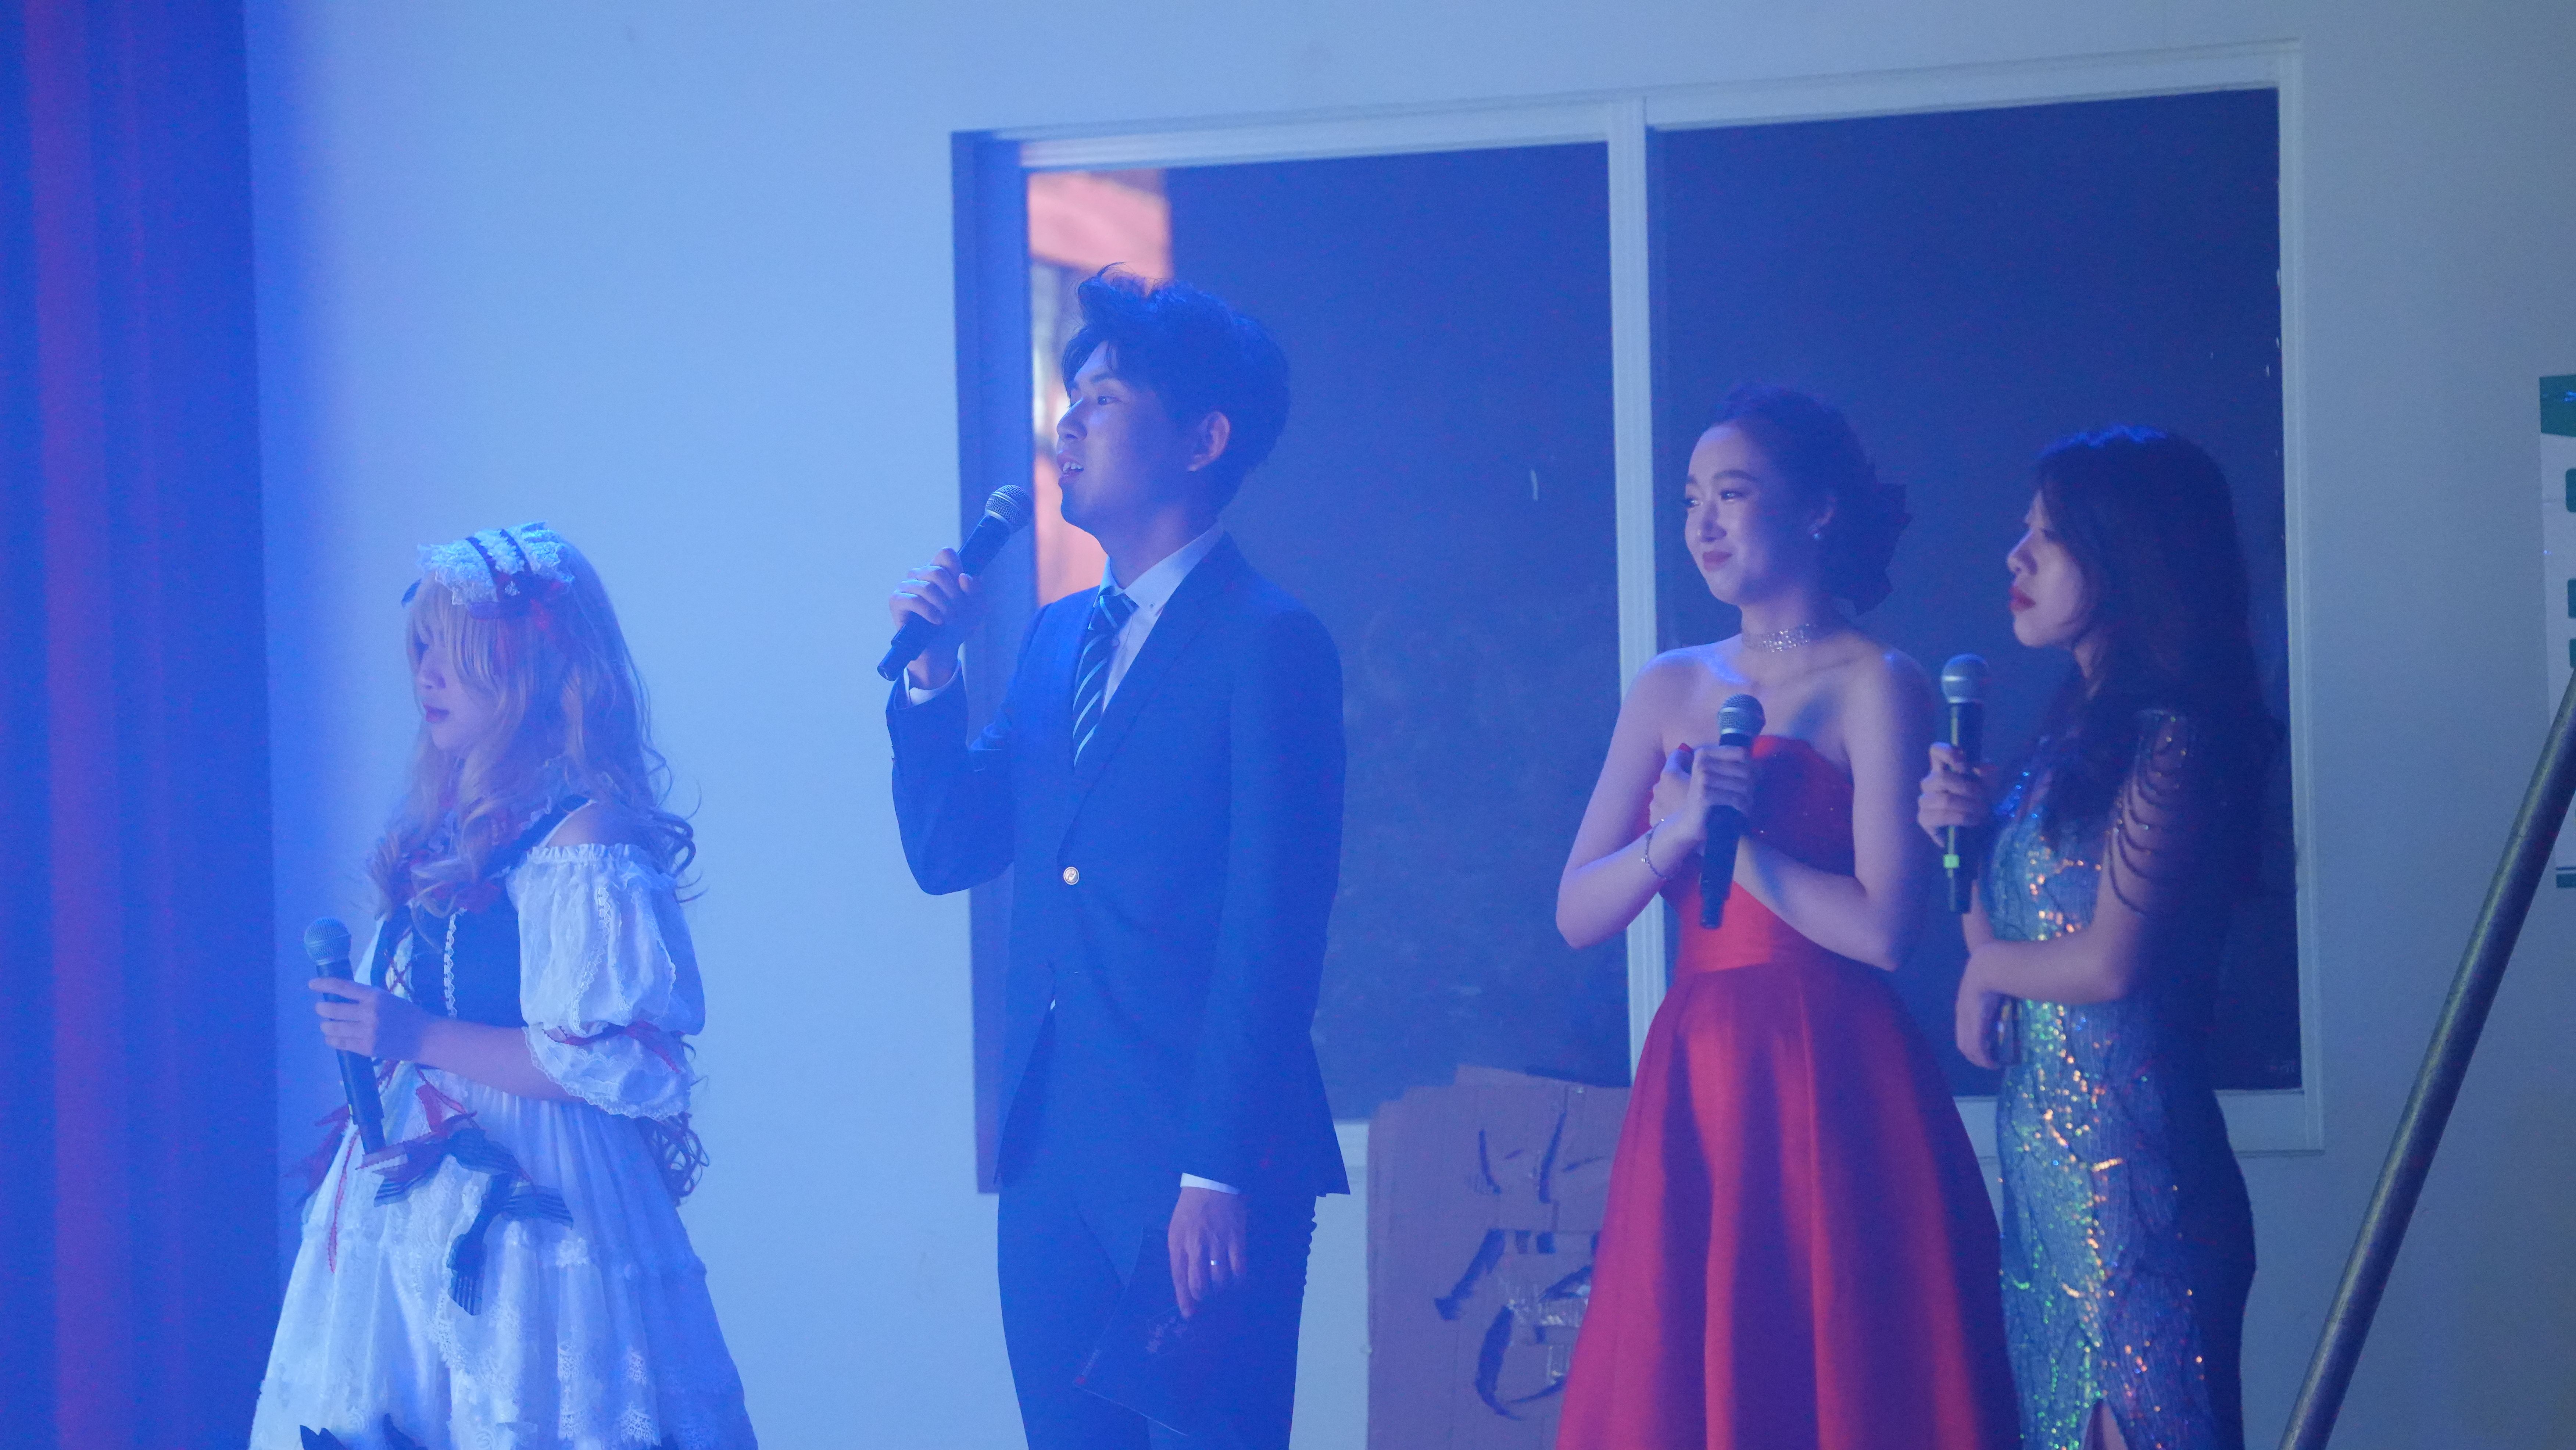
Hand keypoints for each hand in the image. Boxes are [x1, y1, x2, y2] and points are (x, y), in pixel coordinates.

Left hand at [312, 978, 429, 1060]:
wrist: (425, 1038)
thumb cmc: (407, 1015)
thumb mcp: (387, 999)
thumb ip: (365, 998)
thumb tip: (337, 996)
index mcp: (375, 996)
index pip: (343, 987)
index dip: (324, 984)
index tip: (312, 984)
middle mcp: (369, 1012)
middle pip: (333, 1009)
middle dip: (322, 1008)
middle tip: (321, 1009)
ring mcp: (367, 1031)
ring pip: (332, 1028)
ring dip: (326, 1026)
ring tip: (327, 1025)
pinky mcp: (366, 1048)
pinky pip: (339, 1043)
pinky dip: (332, 1040)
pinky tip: (333, 1038)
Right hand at [888, 548, 987, 689]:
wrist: (942, 649)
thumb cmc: (958, 625)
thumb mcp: (976, 608)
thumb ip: (976, 590)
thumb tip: (963, 576)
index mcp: (938, 569)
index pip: (945, 553)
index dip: (957, 569)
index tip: (963, 588)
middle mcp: (920, 574)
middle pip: (938, 572)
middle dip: (953, 595)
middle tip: (958, 612)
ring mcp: (906, 586)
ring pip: (927, 587)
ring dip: (943, 606)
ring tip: (949, 619)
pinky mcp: (896, 600)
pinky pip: (914, 600)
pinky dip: (930, 612)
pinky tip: (937, 621)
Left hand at [1167, 1186, 1247, 1318]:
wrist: (1213, 1181)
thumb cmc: (1191, 1207)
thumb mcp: (1177, 1229)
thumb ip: (1180, 1254)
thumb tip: (1187, 1281)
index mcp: (1178, 1243)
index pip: (1179, 1279)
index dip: (1184, 1300)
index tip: (1190, 1315)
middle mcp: (1196, 1246)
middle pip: (1199, 1285)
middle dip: (1204, 1296)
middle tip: (1208, 1294)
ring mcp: (1217, 1243)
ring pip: (1219, 1280)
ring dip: (1220, 1288)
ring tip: (1221, 1284)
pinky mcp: (1236, 1239)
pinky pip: (1238, 1269)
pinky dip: (1238, 1280)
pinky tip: (1236, 1279)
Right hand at [1645, 741, 1755, 858]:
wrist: (1690, 819)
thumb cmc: (1708, 794)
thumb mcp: (1717, 774)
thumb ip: (1733, 764)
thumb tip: (1761, 765)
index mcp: (1704, 753)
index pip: (1741, 753)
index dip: (1753, 765)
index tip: (1755, 777)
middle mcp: (1701, 763)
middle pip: (1745, 770)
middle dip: (1753, 784)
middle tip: (1750, 794)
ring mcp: (1702, 779)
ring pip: (1743, 785)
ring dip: (1749, 797)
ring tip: (1747, 803)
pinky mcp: (1704, 796)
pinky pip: (1736, 799)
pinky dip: (1743, 807)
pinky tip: (1743, 811)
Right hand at [1918, 743, 1999, 844]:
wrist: (1978, 830)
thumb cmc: (1981, 802)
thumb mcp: (1990, 783)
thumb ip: (1988, 772)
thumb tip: (1981, 769)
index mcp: (1943, 768)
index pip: (1936, 751)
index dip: (1948, 754)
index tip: (1965, 766)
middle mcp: (1931, 782)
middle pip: (1941, 778)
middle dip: (1967, 789)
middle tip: (1984, 798)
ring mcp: (1925, 800)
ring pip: (1944, 799)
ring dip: (1967, 805)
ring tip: (1983, 812)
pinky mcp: (1924, 819)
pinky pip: (1940, 816)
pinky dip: (1961, 818)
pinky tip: (1973, 821)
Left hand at [1954, 955, 2006, 1069]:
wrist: (1988, 966)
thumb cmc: (1994, 969)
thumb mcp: (1994, 981)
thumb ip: (2001, 987)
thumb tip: (2015, 985)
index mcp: (1965, 1004)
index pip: (1963, 1028)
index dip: (1973, 1039)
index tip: (1986, 1045)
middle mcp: (1962, 1014)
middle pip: (1963, 1041)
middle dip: (1975, 1054)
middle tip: (1990, 1060)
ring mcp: (1967, 1020)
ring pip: (1968, 1047)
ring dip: (1980, 1059)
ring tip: (1992, 1064)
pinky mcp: (1975, 1025)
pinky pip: (1976, 1047)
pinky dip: (1983, 1058)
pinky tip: (1992, 1063)